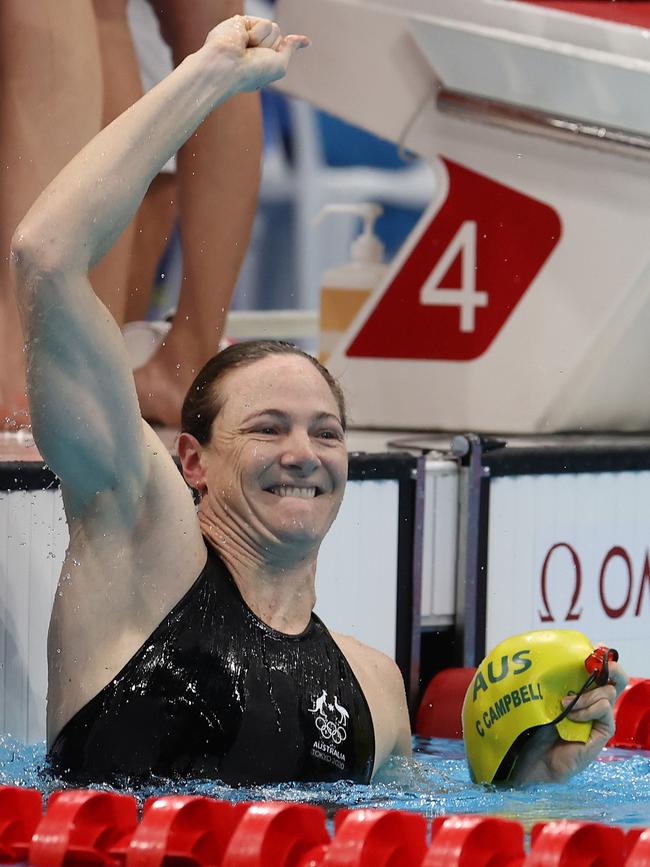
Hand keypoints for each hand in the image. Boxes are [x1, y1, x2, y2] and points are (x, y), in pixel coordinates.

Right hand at [205, 15, 309, 93]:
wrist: (228, 66)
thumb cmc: (252, 72)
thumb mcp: (279, 66)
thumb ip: (290, 50)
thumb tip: (306, 41)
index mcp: (262, 59)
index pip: (281, 46)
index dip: (281, 52)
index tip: (279, 57)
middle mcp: (255, 46)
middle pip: (278, 35)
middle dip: (270, 47)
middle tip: (253, 56)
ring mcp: (248, 33)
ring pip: (273, 28)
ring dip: (263, 42)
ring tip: (247, 48)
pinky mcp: (241, 22)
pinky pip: (264, 23)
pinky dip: (256, 34)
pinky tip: (243, 40)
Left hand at [510, 660, 628, 783]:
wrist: (534, 757)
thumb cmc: (535, 726)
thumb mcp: (543, 697)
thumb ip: (553, 681)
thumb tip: (551, 654)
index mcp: (584, 691)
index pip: (601, 670)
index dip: (603, 657)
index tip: (597, 646)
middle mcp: (596, 702)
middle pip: (617, 678)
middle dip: (610, 667)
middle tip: (598, 666)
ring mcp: (601, 717)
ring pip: (608, 692)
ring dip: (586, 695)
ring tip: (565, 704)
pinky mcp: (603, 731)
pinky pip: (604, 709)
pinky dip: (588, 709)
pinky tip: (571, 716)